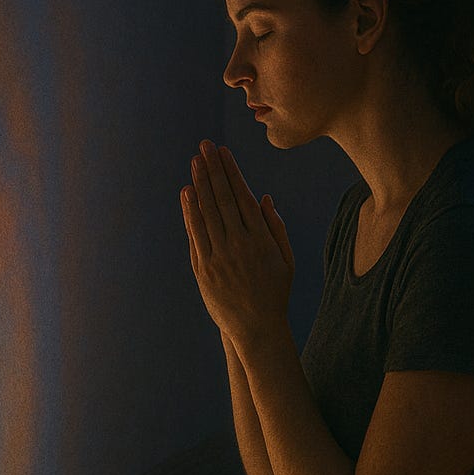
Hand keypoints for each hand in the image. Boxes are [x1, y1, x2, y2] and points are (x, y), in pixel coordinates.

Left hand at [181, 140, 294, 348]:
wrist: (258, 328)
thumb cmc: (275, 292)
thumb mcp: (286, 260)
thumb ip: (275, 228)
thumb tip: (263, 198)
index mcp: (262, 239)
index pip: (243, 196)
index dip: (232, 172)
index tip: (224, 152)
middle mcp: (240, 244)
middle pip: (223, 198)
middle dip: (213, 169)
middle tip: (205, 146)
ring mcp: (220, 257)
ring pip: (208, 213)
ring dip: (200, 184)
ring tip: (195, 162)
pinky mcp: (205, 270)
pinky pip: (196, 235)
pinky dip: (190, 213)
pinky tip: (187, 193)